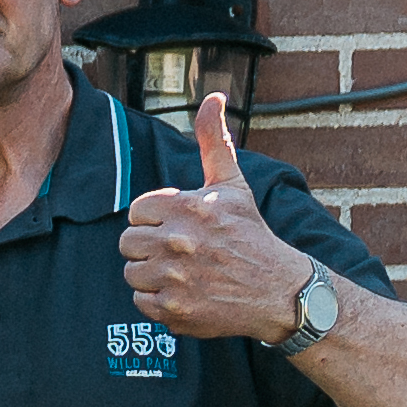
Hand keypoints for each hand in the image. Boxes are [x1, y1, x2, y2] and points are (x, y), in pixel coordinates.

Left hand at [119, 91, 318, 344]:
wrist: (279, 290)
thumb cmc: (250, 234)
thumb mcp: (232, 185)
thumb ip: (214, 141)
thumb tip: (213, 96)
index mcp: (187, 207)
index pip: (136, 211)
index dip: (155, 219)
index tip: (178, 227)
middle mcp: (179, 241)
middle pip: (128, 242)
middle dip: (149, 246)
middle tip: (178, 252)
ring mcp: (176, 278)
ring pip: (132, 273)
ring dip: (152, 274)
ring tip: (182, 272)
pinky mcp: (175, 310)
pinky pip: (141, 302)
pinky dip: (158, 301)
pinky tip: (185, 293)